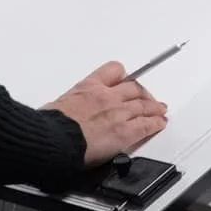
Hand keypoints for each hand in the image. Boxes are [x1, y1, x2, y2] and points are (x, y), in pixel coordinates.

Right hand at [46, 61, 167, 166]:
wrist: (54, 139)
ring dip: (154, 108)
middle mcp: (107, 96)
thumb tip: (64, 112)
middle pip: (134, 88)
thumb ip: (69, 106)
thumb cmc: (50, 125)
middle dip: (143, 93)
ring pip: (143, 105)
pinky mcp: (124, 132)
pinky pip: (146, 125)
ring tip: (160, 110)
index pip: (114, 70)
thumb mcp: (56, 105)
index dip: (124, 76)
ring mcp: (118, 113)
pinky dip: (155, 124)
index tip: (127, 80)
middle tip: (147, 98)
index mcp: (89, 86)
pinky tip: (159, 124)